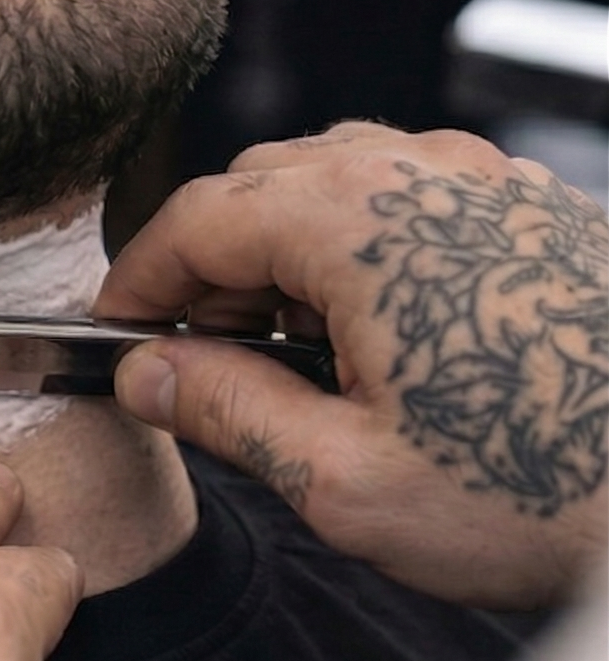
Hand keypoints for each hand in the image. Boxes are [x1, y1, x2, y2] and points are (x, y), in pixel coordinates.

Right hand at [95, 122, 607, 608]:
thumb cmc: (542, 488)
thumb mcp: (347, 481)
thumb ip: (229, 413)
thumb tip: (153, 379)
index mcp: (354, 219)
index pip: (198, 220)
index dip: (138, 282)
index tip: (117, 340)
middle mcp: (421, 171)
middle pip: (265, 185)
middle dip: (213, 268)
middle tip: (195, 364)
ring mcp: (492, 181)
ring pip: (344, 185)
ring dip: (291, 257)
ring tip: (293, 362)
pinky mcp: (544, 211)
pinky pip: (421, 201)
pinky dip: (370, 254)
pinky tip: (387, 346)